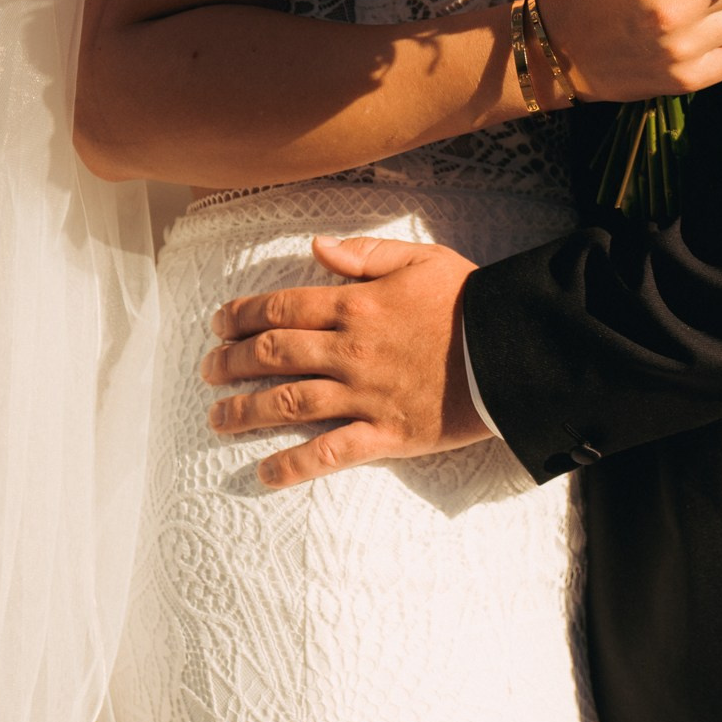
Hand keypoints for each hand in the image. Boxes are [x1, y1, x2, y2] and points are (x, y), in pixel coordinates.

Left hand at [203, 235, 481, 486]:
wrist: (514, 350)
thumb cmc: (470, 301)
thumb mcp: (421, 259)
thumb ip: (365, 253)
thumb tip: (316, 247)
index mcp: (357, 305)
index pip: (282, 308)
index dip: (241, 315)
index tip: (218, 323)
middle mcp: (351, 351)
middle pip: (273, 355)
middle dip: (230, 362)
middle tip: (207, 370)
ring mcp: (365, 395)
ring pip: (289, 403)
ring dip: (245, 411)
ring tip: (217, 418)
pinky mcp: (386, 434)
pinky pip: (330, 453)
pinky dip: (292, 466)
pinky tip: (263, 474)